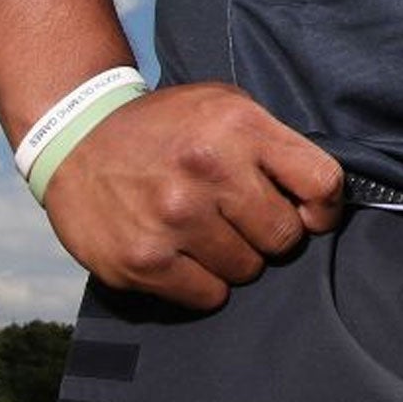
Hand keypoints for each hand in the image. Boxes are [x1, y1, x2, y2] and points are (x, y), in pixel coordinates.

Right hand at [40, 82, 344, 310]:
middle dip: (271, 233)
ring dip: (235, 258)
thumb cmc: (166, 125)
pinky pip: (208, 296)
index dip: (325, 209)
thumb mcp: (226, 106)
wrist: (77, 137)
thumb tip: (320, 200)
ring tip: (207, 231)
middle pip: (285, 236)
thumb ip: (274, 145)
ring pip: (248, 269)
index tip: (312, 215)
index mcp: (239, 127)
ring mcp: (174, 218)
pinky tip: (184, 254)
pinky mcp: (143, 261)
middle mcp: (209, 171)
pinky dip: (203, 282)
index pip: (322, 183)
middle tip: (242, 219)